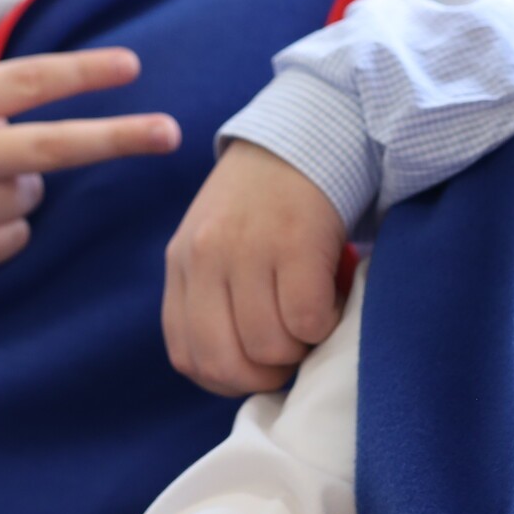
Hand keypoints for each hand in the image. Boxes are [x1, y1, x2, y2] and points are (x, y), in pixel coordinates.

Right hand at [0, 48, 181, 279]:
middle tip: (170, 132)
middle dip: (118, 136)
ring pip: (31, 194)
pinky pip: (12, 237)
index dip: (82, 73)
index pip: (27, 81)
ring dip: (17, 187)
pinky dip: (1, 227)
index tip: (131, 67)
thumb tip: (33, 116)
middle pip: (54, 145)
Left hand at [163, 141, 349, 395]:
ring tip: (314, 313)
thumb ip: (213, 295)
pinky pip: (308, 321)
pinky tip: (331, 296)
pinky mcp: (295, 243)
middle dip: (265, 374)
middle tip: (292, 349)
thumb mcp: (216, 242)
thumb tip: (242, 366)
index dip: (227, 378)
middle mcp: (205, 257)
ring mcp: (248, 250)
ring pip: (270, 346)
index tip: (259, 365)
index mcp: (181, 262)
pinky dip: (326, 324)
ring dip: (301, 346)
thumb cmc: (265, 203)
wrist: (305, 134)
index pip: (186, 356)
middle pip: (225, 362)